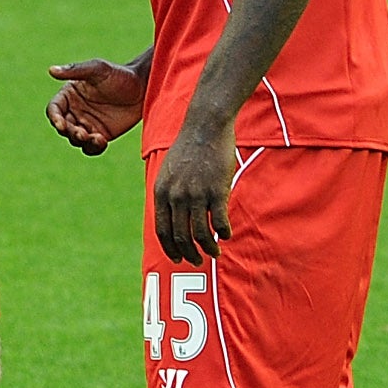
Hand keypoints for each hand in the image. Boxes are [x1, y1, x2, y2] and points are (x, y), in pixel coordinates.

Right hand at [45, 58, 145, 155]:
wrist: (144, 87)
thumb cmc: (119, 74)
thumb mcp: (97, 69)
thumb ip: (75, 70)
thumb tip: (51, 70)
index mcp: (70, 95)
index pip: (54, 109)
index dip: (55, 118)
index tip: (61, 124)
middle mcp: (75, 111)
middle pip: (63, 127)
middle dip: (69, 132)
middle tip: (82, 133)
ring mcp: (88, 124)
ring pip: (75, 139)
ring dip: (81, 141)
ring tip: (95, 137)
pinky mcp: (101, 135)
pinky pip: (91, 147)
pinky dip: (93, 147)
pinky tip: (102, 141)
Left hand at [151, 127, 234, 263]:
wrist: (205, 127)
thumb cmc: (189, 148)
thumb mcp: (168, 171)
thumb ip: (167, 194)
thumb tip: (170, 218)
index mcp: (161, 192)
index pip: (163, 231)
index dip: (170, 249)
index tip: (178, 259)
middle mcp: (176, 196)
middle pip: (181, 237)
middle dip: (189, 254)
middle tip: (198, 261)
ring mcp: (196, 194)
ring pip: (201, 234)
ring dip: (208, 248)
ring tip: (215, 252)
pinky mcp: (216, 190)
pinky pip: (219, 221)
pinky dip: (223, 232)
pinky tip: (226, 235)